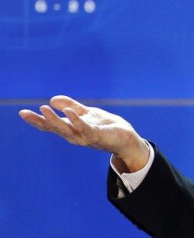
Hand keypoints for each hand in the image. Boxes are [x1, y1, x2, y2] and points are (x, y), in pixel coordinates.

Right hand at [19, 95, 149, 171]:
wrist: (127, 138)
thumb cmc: (106, 126)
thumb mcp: (86, 113)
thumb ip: (71, 106)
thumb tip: (52, 99)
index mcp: (71, 129)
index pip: (51, 125)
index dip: (37, 120)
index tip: (22, 112)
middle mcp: (75, 135)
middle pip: (54, 128)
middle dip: (40, 121)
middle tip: (25, 113)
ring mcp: (86, 137)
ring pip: (67, 129)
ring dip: (55, 120)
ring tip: (44, 109)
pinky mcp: (98, 135)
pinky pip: (85, 128)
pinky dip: (76, 121)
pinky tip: (69, 112)